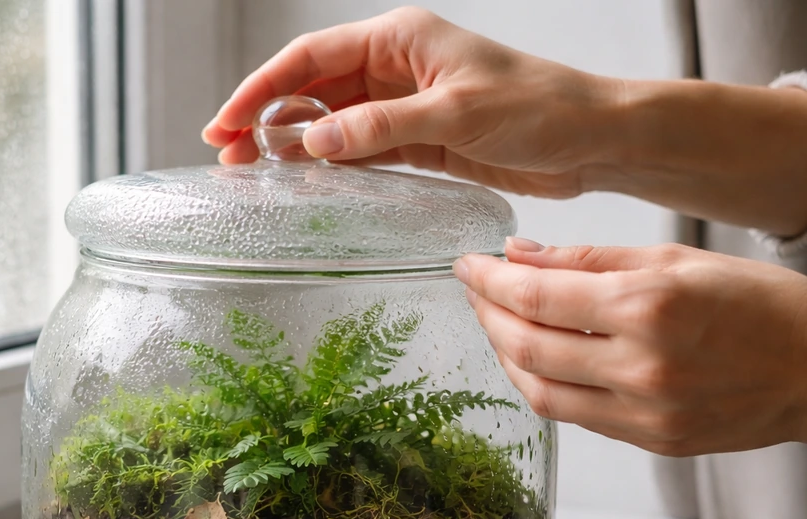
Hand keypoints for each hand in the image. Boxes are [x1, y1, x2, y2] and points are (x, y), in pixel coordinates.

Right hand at [202, 7, 621, 198]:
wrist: (590, 140)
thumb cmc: (538, 107)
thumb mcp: (454, 114)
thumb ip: (381, 128)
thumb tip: (312, 140)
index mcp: (399, 39)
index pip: (311, 58)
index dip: (262, 88)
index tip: (226, 121)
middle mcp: (395, 67)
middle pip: (312, 89)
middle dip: (266, 118)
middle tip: (227, 155)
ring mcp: (403, 106)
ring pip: (331, 122)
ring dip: (294, 145)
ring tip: (254, 173)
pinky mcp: (418, 142)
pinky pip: (360, 151)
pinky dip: (331, 165)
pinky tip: (306, 182)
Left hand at [456, 237, 806, 455]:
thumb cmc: (760, 305)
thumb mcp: (675, 259)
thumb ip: (588, 258)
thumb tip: (518, 254)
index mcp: (649, 308)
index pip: (535, 297)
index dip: (488, 281)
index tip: (467, 266)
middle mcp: (642, 367)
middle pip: (525, 347)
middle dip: (486, 315)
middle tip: (476, 292)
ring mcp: (646, 414)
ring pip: (538, 391)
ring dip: (505, 355)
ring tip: (498, 324)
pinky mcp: (651, 442)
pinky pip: (573, 416)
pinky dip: (542, 385)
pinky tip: (536, 359)